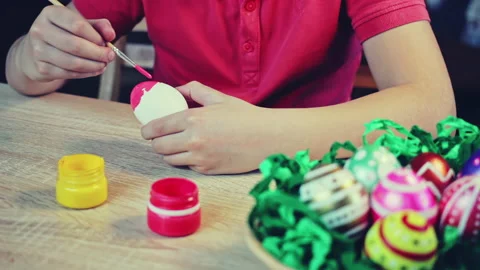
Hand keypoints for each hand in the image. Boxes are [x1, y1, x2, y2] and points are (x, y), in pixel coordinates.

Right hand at [20, 6, 115, 81]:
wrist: (38, 51)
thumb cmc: (64, 34)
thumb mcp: (81, 24)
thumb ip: (99, 26)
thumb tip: (111, 35)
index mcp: (51, 14)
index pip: (78, 25)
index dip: (96, 37)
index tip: (106, 43)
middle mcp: (40, 30)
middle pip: (76, 45)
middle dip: (98, 54)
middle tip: (109, 57)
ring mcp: (38, 50)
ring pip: (73, 62)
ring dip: (94, 65)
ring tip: (103, 64)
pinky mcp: (41, 68)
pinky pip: (69, 74)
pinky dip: (86, 74)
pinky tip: (94, 70)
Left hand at [141, 81, 278, 173]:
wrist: (268, 138)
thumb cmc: (246, 117)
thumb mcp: (219, 98)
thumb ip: (195, 90)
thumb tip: (176, 89)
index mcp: (192, 119)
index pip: (156, 128)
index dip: (147, 130)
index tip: (147, 131)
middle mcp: (192, 140)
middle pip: (158, 147)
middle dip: (157, 142)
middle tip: (162, 138)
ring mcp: (200, 158)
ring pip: (170, 160)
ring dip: (170, 153)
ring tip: (179, 146)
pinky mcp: (208, 170)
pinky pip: (187, 167)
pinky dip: (188, 161)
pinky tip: (198, 153)